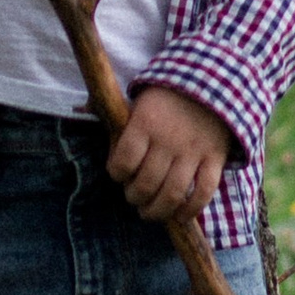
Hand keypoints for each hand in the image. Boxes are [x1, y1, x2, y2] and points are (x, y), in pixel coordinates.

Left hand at [108, 84, 231, 225]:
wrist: (212, 79)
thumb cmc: (167, 95)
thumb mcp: (138, 97)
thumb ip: (117, 114)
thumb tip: (80, 109)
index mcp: (145, 123)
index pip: (122, 162)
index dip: (117, 174)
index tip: (119, 174)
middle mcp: (168, 140)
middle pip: (145, 184)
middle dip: (134, 197)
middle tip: (134, 197)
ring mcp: (193, 151)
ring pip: (172, 194)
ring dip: (157, 210)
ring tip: (149, 211)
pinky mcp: (215, 158)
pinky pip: (203, 192)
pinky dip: (191, 209)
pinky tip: (180, 215)